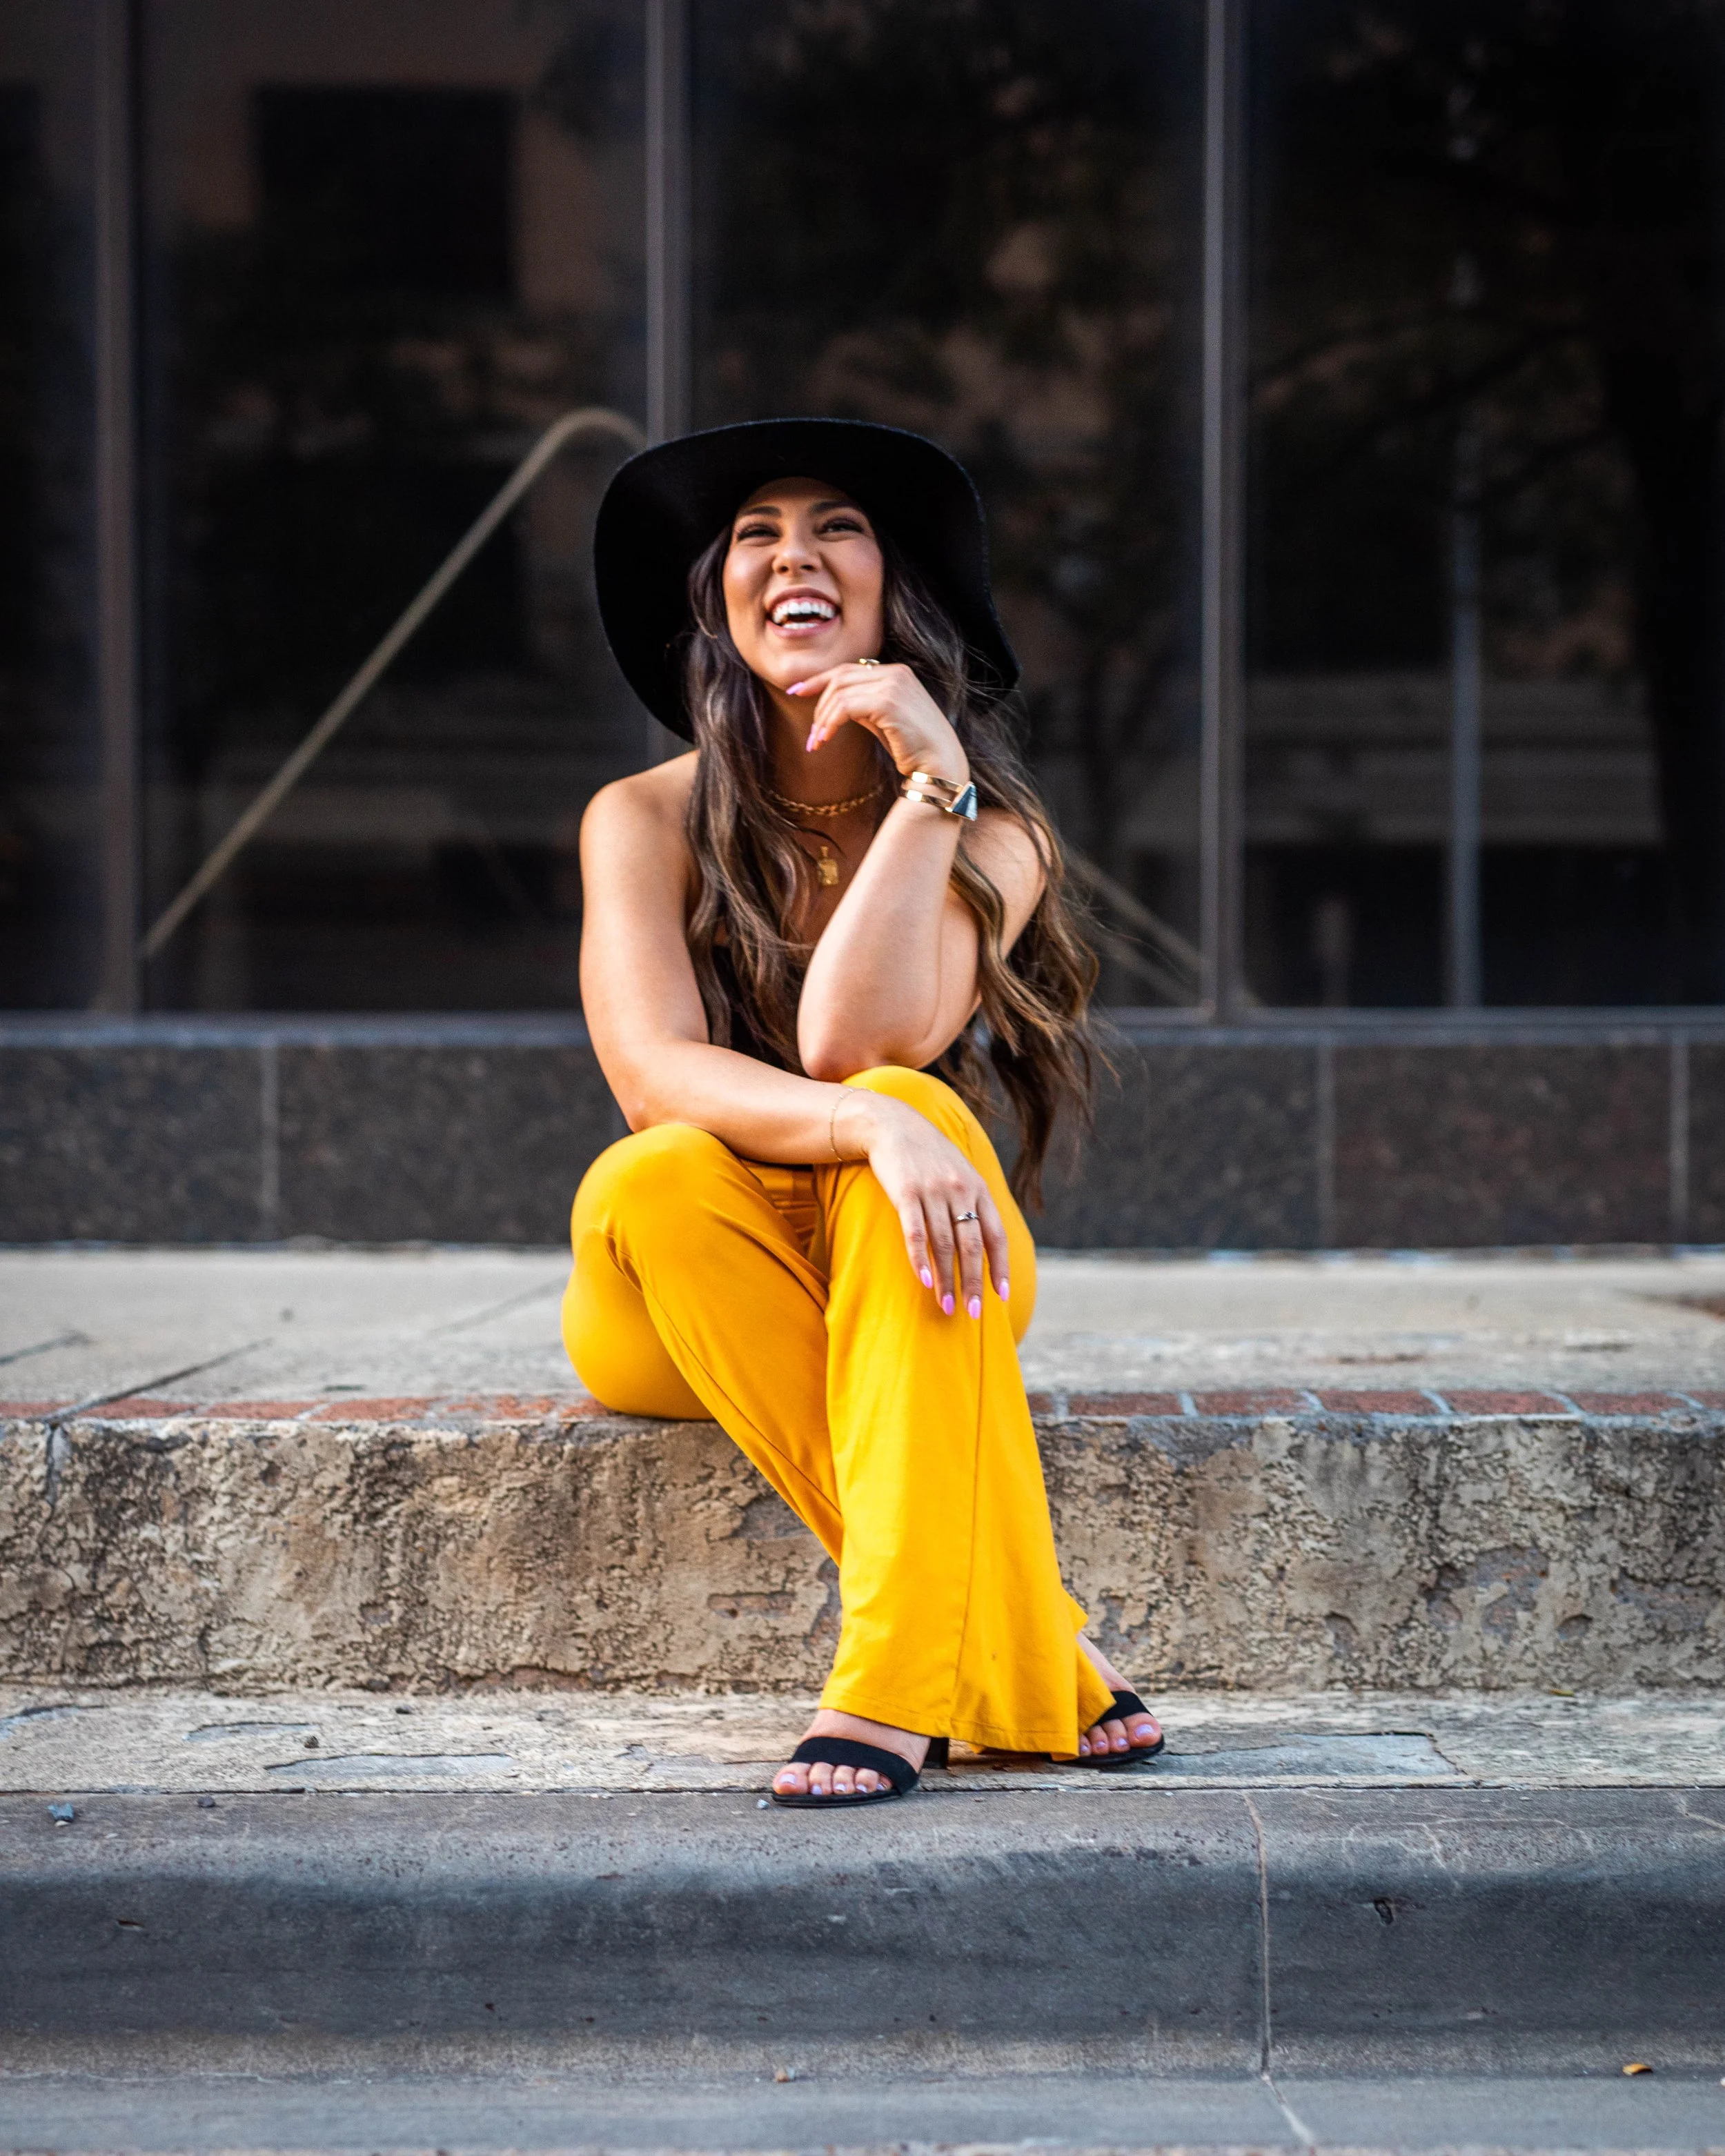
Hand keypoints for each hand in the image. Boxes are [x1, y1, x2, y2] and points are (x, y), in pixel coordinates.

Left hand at [788, 661, 968, 784]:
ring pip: (839, 692)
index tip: (796, 692)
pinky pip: (845, 707)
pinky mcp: (888, 701)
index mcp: (896, 672)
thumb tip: (835, 704)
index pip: (848, 669)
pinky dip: (830, 723)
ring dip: (822, 719)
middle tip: (810, 734)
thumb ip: (863, 705)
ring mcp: (893, 684)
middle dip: (818, 704)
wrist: (941, 765)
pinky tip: (824, 740)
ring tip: (816, 742)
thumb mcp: (884, 720)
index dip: (819, 679)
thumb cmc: (914, 748)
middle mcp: (895, 672)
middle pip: (839, 678)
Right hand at [839, 1092, 1009, 1314]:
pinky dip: (920, 1258)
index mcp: (978, 1188)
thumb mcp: (960, 1172)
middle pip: (971, 1246)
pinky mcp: (905, 1192)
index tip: (1001, 1295)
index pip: (996, 1235)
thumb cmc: (928, 1156)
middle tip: (972, 1313)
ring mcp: (933, 1191)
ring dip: (946, 1279)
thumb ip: (973, 1202)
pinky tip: (924, 1280)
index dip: (1000, 1266)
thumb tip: (984, 1243)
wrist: (891, 1124)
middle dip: (974, 1283)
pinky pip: (915, 1232)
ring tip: (946, 1306)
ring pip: (944, 1244)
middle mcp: (960, 1190)